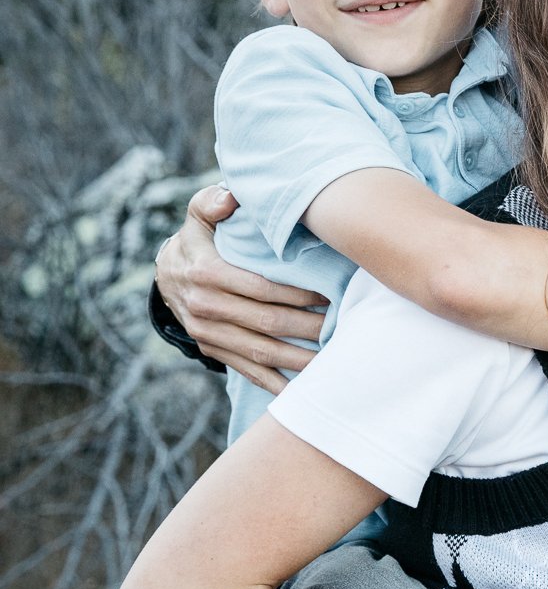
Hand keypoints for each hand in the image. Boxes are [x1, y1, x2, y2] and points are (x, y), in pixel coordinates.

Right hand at [156, 185, 327, 392]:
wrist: (164, 275)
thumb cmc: (196, 238)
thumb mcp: (199, 213)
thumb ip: (212, 202)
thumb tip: (230, 198)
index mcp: (206, 273)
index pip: (260, 288)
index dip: (296, 295)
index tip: (328, 297)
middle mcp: (205, 307)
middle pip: (266, 323)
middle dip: (307, 329)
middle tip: (341, 329)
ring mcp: (207, 333)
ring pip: (259, 352)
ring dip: (297, 360)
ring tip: (331, 363)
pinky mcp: (211, 349)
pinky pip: (245, 370)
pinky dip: (273, 383)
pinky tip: (300, 391)